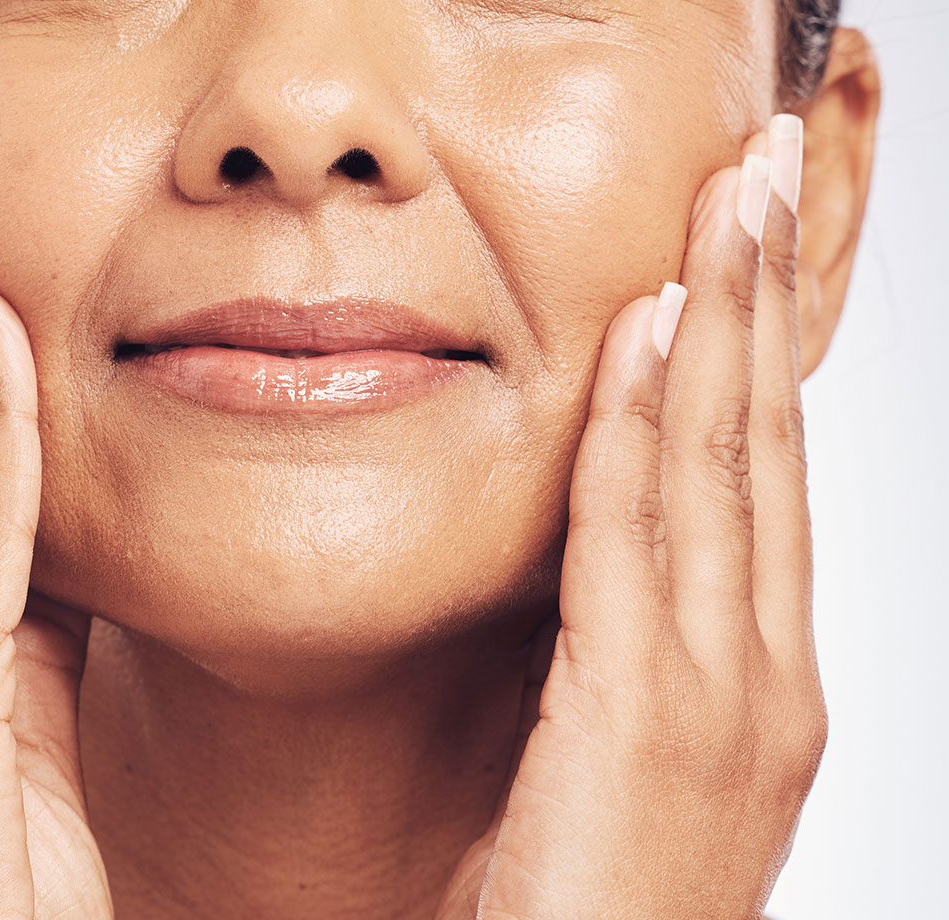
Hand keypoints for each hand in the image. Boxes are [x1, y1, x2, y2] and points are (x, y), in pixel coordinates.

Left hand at [436, 115, 821, 919]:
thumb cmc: (590, 902)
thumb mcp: (623, 756)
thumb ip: (622, 649)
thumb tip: (592, 548)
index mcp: (759, 681)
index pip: (763, 480)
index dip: (759, 351)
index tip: (742, 247)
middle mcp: (766, 676)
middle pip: (765, 447)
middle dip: (765, 299)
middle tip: (764, 169)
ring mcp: (726, 699)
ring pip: (726, 469)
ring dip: (723, 323)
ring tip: (729, 200)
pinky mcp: (647, 724)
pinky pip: (640, 541)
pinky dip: (646, 426)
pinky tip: (647, 333)